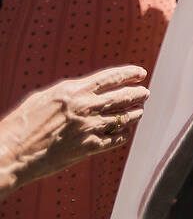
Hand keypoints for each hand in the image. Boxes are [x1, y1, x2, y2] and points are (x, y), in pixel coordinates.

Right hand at [0, 65, 147, 196]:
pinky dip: (122, 134)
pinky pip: (115, 139)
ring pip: (124, 117)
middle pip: (124, 96)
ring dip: (135, 113)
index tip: (141, 73)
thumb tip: (87, 89)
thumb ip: (70, 92)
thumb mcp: (45, 97)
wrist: (12, 153)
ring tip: (139, 111)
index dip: (130, 74)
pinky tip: (124, 132)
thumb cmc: (22, 124)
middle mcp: (86, 107)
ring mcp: (89, 128)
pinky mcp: (88, 148)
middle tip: (145, 93)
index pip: (112, 77)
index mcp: (75, 91)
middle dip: (138, 93)